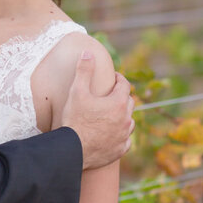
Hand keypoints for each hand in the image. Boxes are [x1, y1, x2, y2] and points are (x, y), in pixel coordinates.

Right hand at [59, 52, 134, 169]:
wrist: (73, 150)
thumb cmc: (75, 120)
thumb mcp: (77, 91)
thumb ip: (84, 70)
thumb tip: (88, 52)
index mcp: (118, 103)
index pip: (124, 85)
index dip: (119, 79)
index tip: (112, 78)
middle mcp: (125, 119)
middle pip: (128, 102)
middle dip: (121, 96)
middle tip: (111, 94)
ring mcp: (124, 136)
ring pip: (129, 121)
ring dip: (123, 115)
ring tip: (113, 113)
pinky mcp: (120, 150)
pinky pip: (126, 139)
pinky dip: (121, 134)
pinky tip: (114, 133)